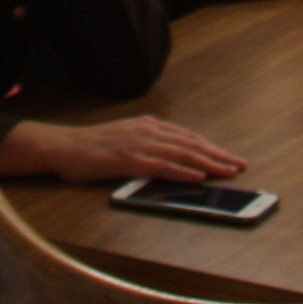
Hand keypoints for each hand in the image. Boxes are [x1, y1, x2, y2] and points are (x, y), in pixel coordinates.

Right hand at [2, 115, 245, 184]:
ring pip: (183, 154)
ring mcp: (140, 145)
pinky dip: (184, 173)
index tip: (229, 156)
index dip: (211, 147)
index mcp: (148, 125)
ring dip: (209, 164)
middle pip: (192, 144)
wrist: (62, 146)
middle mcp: (148, 131)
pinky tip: (198, 178)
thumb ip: (146, 144)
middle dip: (218, 155)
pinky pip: (163, 167)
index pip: (188, 137)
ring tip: (229, 171)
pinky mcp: (130, 160)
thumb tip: (170, 160)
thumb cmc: (90, 148)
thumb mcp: (123, 139)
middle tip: (240, 164)